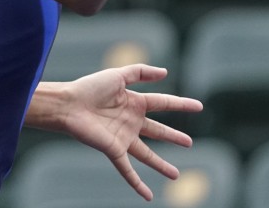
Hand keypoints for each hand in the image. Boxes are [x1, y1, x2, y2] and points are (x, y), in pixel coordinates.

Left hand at [58, 64, 203, 200]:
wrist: (69, 105)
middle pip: (158, 130)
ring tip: (176, 175)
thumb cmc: (90, 88)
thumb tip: (165, 72)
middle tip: (190, 143)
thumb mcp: (118, 75)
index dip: (181, 104)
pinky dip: (137, 184)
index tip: (199, 106)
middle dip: (173, 136)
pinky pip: (128, 170)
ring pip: (147, 155)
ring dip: (161, 165)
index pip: (163, 103)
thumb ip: (140, 72)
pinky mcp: (114, 150)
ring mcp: (123, 137)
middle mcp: (131, 121)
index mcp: (134, 102)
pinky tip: (148, 196)